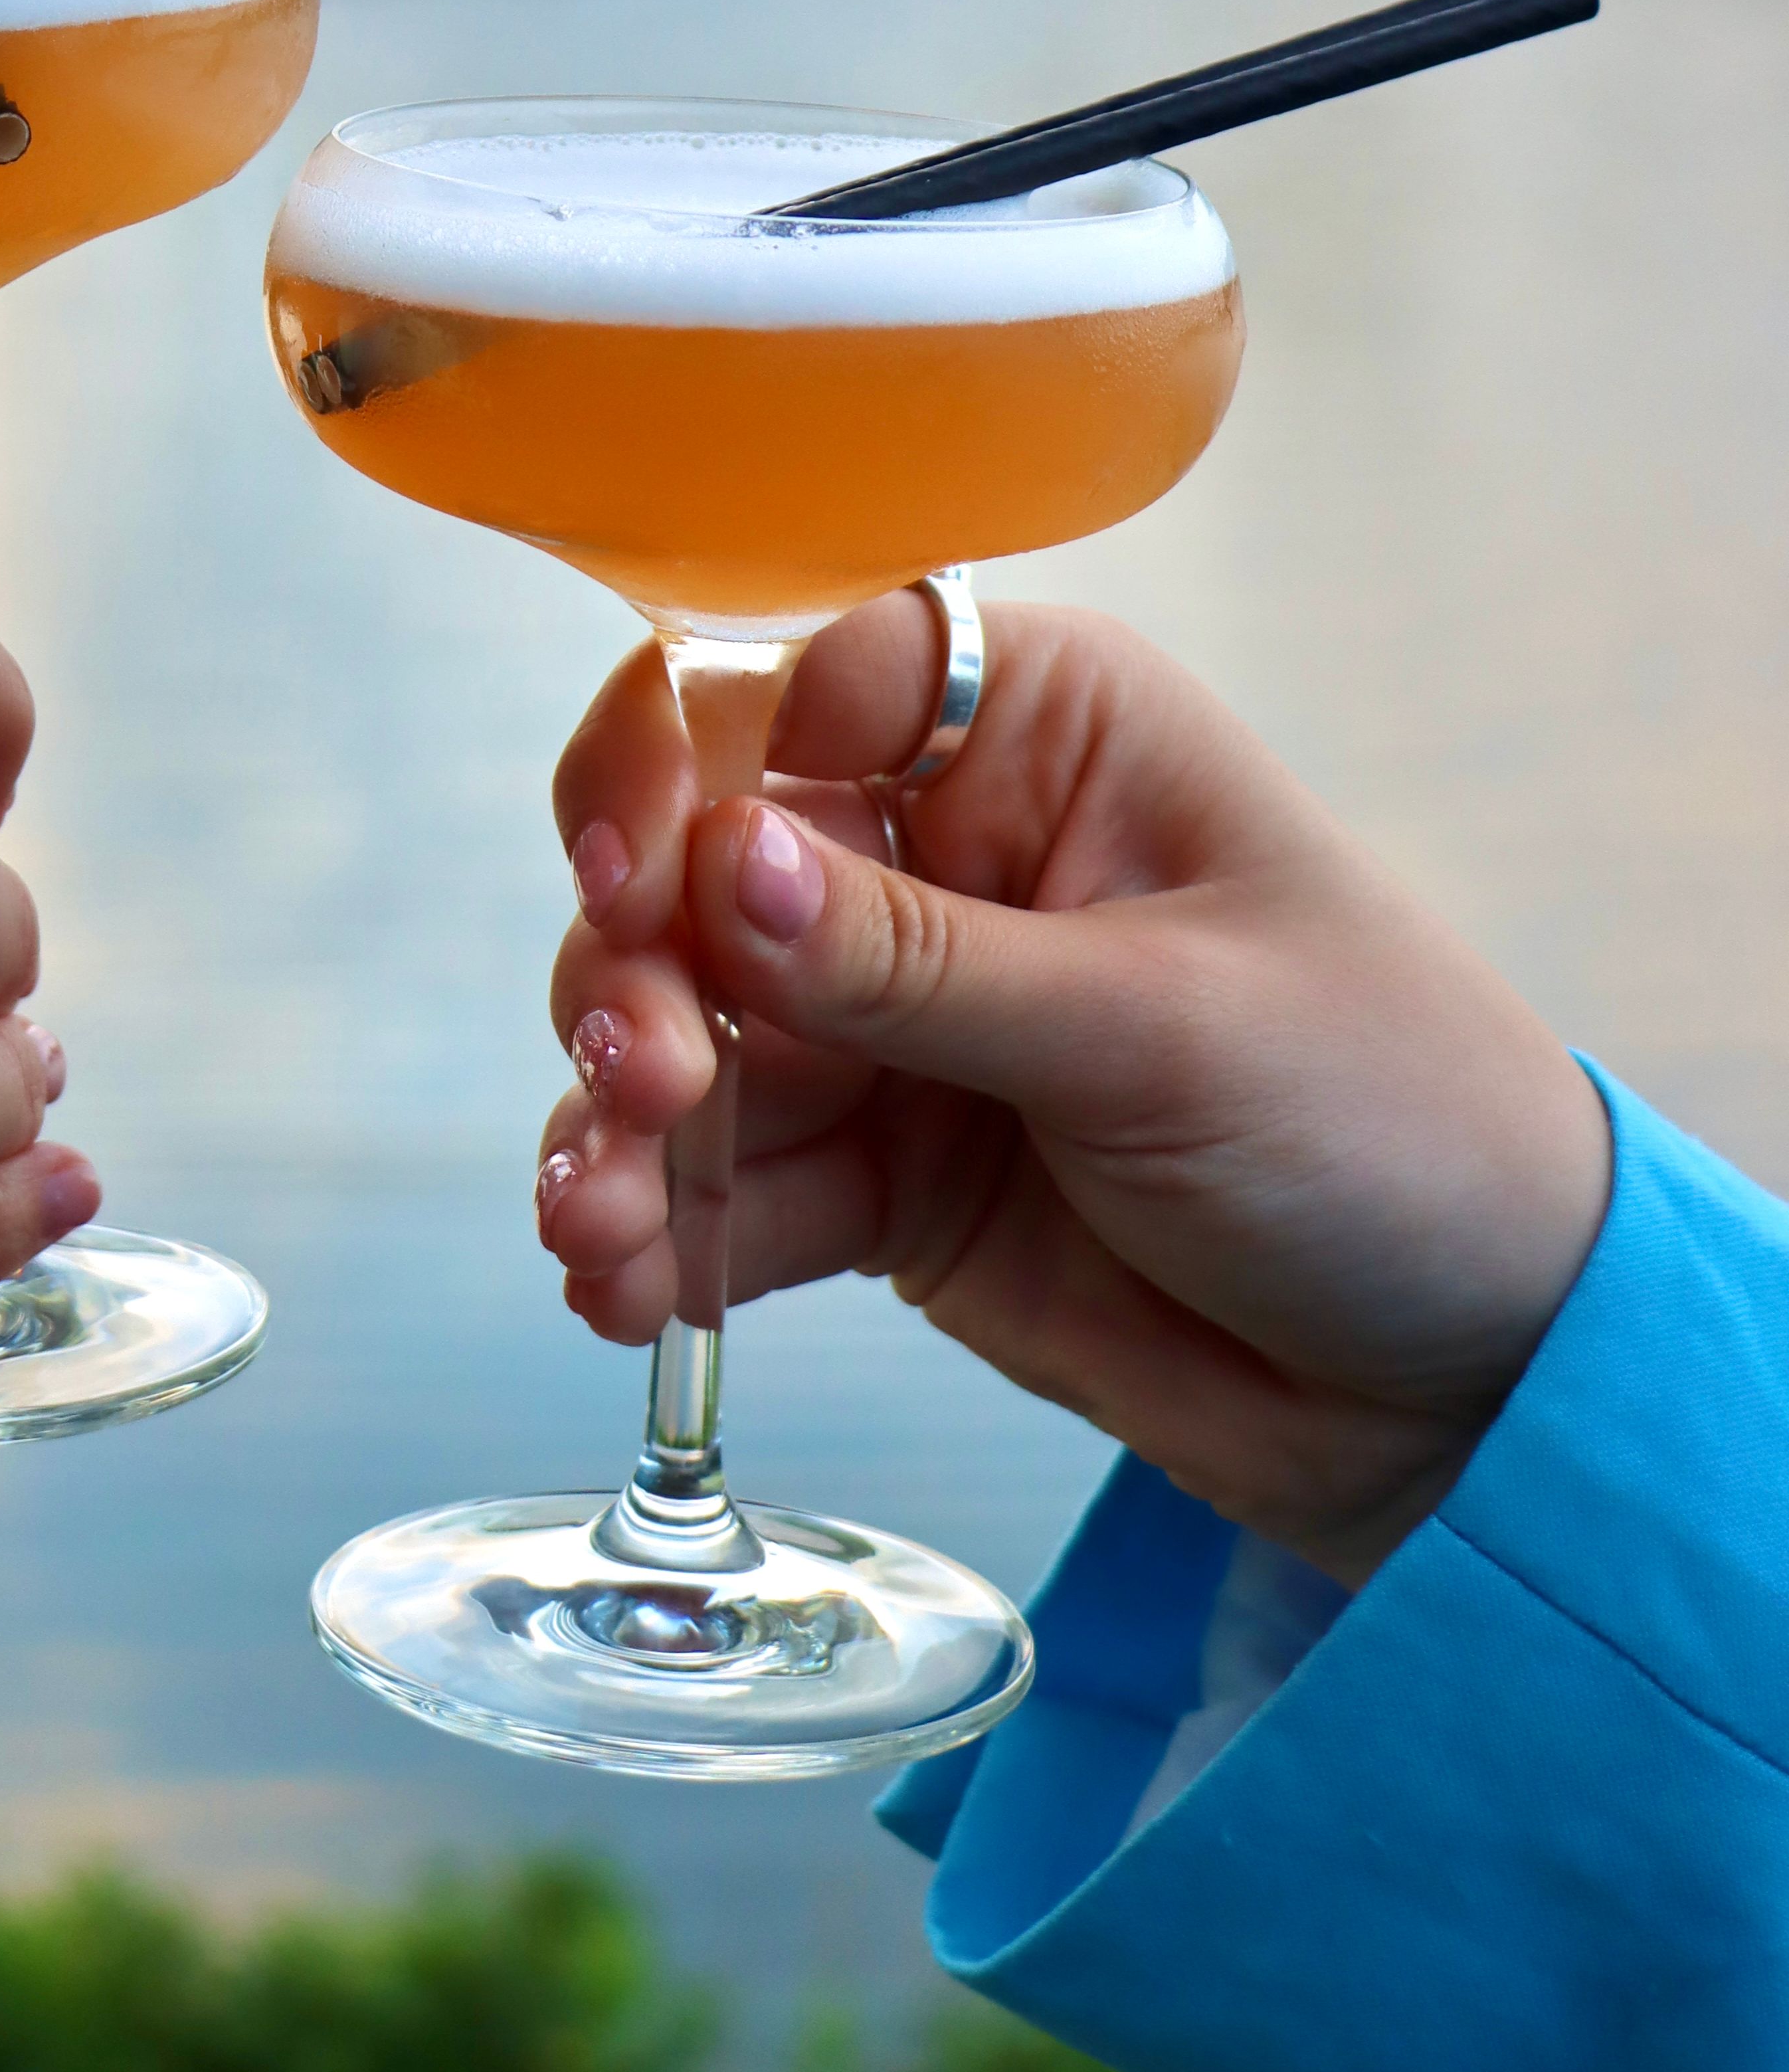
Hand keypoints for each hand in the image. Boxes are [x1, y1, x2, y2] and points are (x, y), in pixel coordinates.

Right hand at [536, 596, 1608, 1592]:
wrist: (1475, 1385)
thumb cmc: (1391, 1124)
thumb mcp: (1159, 1027)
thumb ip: (923, 964)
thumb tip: (715, 866)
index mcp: (1033, 736)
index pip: (787, 686)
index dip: (676, 764)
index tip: (635, 877)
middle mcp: (939, 856)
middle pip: (697, 868)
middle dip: (642, 974)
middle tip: (647, 1088)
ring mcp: (898, 1020)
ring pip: (688, 1030)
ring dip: (618, 1123)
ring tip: (596, 1226)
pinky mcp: (880, 1168)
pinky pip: (732, 1180)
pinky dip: (662, 1229)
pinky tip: (618, 1290)